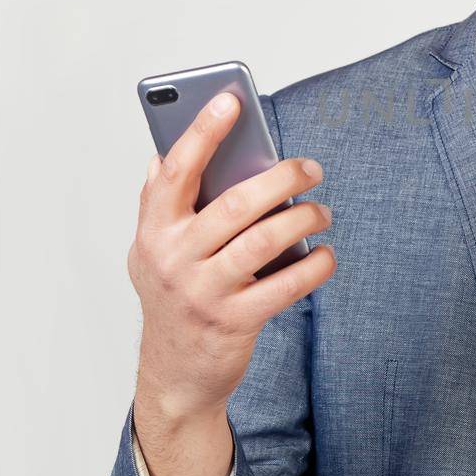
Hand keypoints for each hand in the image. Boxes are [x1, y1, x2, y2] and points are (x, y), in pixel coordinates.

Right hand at [128, 91, 336, 420]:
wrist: (174, 375)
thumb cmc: (170, 299)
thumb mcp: (148, 251)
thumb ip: (154, 205)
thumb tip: (160, 153)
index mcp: (154, 232)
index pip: (176, 171)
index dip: (202, 132)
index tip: (230, 101)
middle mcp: (175, 258)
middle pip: (235, 203)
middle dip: (281, 178)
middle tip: (311, 168)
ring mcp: (205, 291)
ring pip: (265, 240)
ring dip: (303, 218)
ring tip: (323, 211)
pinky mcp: (235, 321)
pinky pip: (286, 285)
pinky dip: (314, 265)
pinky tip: (327, 253)